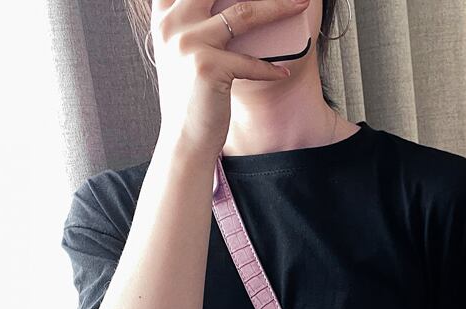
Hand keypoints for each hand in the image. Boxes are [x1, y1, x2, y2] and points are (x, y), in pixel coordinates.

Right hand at [150, 0, 308, 157]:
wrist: (184, 138)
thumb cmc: (189, 98)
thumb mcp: (180, 53)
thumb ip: (190, 23)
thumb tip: (224, 6)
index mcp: (165, 16)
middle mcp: (173, 24)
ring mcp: (189, 43)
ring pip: (244, 13)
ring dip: (278, 7)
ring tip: (300, 4)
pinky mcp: (207, 67)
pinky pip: (251, 62)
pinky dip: (271, 68)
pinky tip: (283, 71)